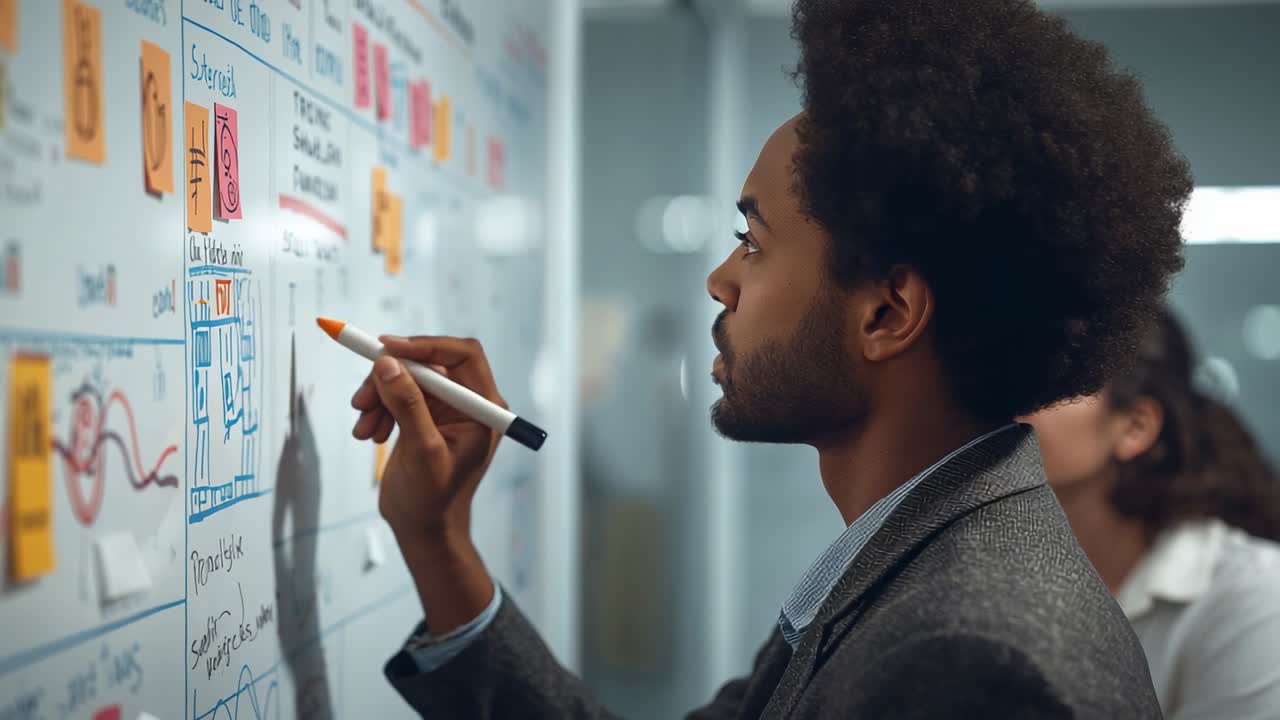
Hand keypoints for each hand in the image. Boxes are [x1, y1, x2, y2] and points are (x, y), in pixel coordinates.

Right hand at [350, 336, 505, 545]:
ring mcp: (446, 409)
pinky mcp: (425, 416)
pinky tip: (368, 433)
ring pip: (407, 377)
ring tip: (363, 427)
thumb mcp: (422, 451)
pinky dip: (378, 407)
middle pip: (429, 363)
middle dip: (391, 377)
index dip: (426, 345)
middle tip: (362, 399)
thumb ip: (408, 405)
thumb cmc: (433, 500)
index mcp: (484, 408)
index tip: (387, 349)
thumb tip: (388, 363)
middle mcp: (468, 403)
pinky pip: (397, 393)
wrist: (423, 529)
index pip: (463, 355)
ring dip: (379, 396)